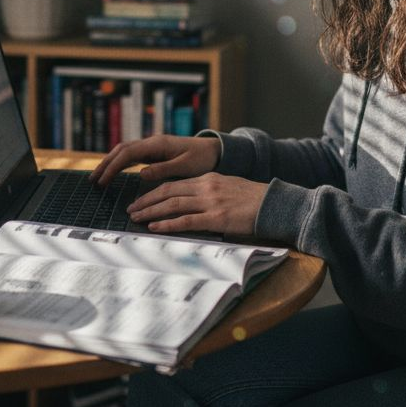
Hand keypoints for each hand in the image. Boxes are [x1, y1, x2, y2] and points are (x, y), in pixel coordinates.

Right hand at [89, 134, 220, 186]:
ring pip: (124, 152)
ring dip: (110, 163)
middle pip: (121, 150)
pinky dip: (119, 163)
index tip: (102, 181)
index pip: (127, 154)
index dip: (112, 167)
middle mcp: (151, 142)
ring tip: (98, 177)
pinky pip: (131, 156)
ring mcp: (152, 146)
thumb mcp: (185, 167)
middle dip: (105, 164)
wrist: (214, 150)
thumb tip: (140, 173)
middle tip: (92, 180)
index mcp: (157, 144)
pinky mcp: (154, 151)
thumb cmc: (202, 159)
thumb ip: (163, 169)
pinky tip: (113, 172)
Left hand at [127, 173, 267, 235]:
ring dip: (151, 212)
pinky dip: (168, 224)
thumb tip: (192, 203)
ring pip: (173, 205)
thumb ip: (209, 193)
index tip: (140, 200)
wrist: (275, 204)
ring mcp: (211, 202)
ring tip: (136, 218)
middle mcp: (206, 187)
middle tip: (131, 210)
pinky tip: (155, 227)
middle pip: (168, 192)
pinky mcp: (217, 218)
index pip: (173, 184)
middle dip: (146, 201)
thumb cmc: (254, 200)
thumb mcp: (228, 188)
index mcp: (208, 179)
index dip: (154, 192)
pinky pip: (186, 221)